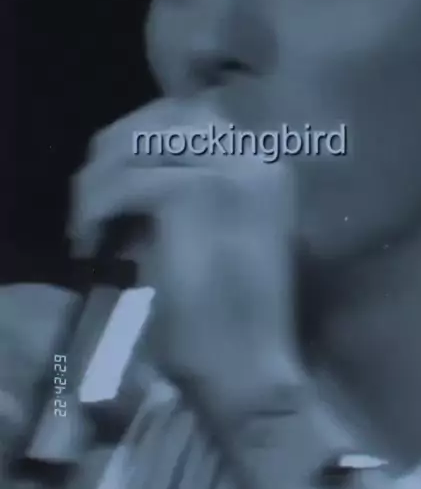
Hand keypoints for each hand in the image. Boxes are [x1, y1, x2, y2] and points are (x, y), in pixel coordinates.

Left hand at [69, 98, 303, 417]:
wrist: (251, 371)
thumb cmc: (234, 319)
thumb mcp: (219, 236)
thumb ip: (192, 191)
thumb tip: (136, 169)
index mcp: (263, 165)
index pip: (189, 117)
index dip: (141, 141)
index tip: (115, 185)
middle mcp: (251, 155)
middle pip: (161, 117)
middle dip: (115, 153)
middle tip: (93, 206)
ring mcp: (226, 170)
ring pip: (135, 146)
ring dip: (98, 184)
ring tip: (88, 229)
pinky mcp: (193, 193)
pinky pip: (122, 183)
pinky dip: (94, 211)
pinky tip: (90, 245)